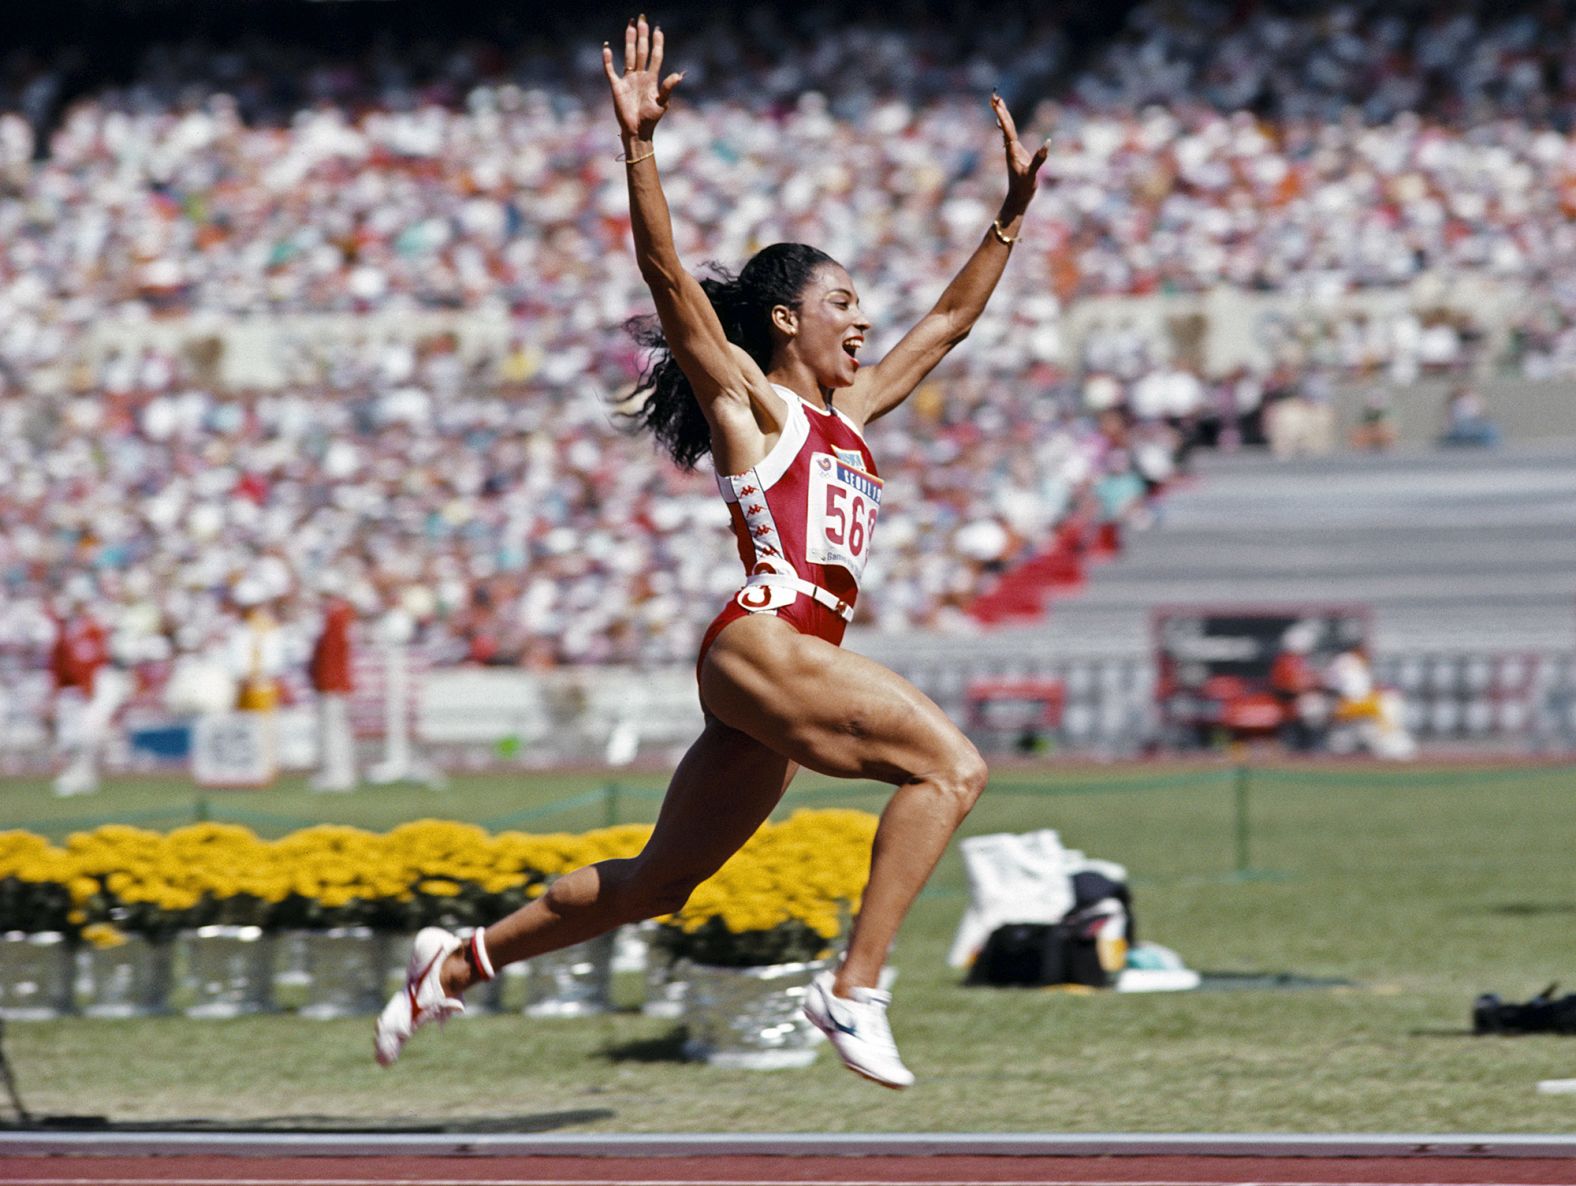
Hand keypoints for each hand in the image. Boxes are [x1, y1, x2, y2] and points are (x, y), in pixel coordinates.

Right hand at [603, 15, 683, 141]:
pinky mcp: (617, 87)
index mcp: (652, 79)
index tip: (658, 30)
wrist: (638, 131)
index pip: (655, 56)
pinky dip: (608, 60)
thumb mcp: (662, 103)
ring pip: (628, 56)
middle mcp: (640, 76)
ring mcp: (628, 80)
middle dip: (642, 36)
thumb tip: (679, 75)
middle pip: (641, 51)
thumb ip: (668, 88)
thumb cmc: (651, 119)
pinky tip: (607, 48)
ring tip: (630, 26)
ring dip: (629, 41)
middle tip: (642, 19)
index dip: (657, 43)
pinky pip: (611, 71)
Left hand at [991, 93, 1048, 212]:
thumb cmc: (1024, 188)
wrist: (1017, 199)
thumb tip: (1047, 143)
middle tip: (994, 95)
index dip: (1002, 114)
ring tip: (998, 103)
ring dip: (1002, 115)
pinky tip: (1001, 123)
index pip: (1007, 128)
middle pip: (1004, 125)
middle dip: (1000, 110)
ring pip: (1006, 129)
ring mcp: (1012, 151)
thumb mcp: (1032, 174)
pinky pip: (1009, 136)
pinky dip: (1006, 126)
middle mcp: (1010, 148)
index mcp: (1013, 150)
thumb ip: (1039, 159)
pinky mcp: (1015, 154)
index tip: (996, 101)